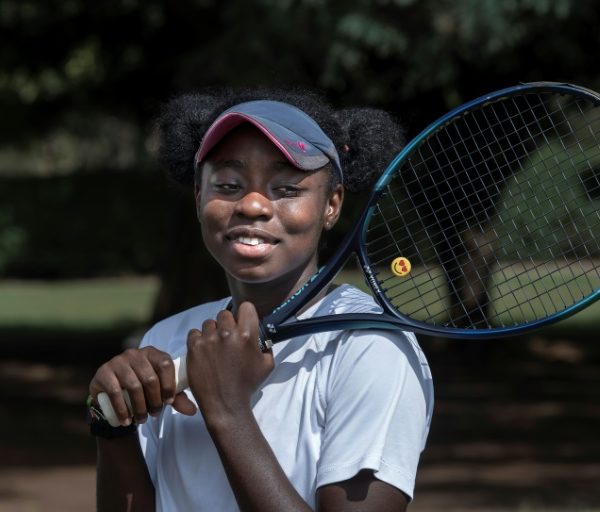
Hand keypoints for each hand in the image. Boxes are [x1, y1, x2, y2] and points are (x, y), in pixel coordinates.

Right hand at [89, 346, 196, 425]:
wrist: (112, 392)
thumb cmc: (142, 389)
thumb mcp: (160, 391)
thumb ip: (176, 398)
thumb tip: (193, 410)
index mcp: (152, 353)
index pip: (165, 364)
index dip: (169, 384)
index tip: (169, 402)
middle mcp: (135, 354)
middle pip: (150, 378)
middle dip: (154, 401)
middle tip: (154, 414)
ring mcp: (118, 361)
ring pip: (134, 386)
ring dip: (140, 408)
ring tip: (142, 420)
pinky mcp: (104, 372)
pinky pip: (115, 391)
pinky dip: (122, 409)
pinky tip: (126, 420)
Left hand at [186, 302, 273, 425]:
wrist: (225, 404)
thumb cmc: (247, 385)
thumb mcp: (267, 365)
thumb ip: (266, 346)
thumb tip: (261, 337)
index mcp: (246, 335)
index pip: (246, 307)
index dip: (245, 314)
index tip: (243, 322)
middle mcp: (227, 334)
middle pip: (225, 314)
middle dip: (228, 324)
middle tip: (228, 338)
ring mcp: (209, 340)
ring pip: (209, 323)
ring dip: (212, 332)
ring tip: (214, 346)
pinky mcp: (194, 347)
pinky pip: (194, 333)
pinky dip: (198, 339)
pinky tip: (203, 350)